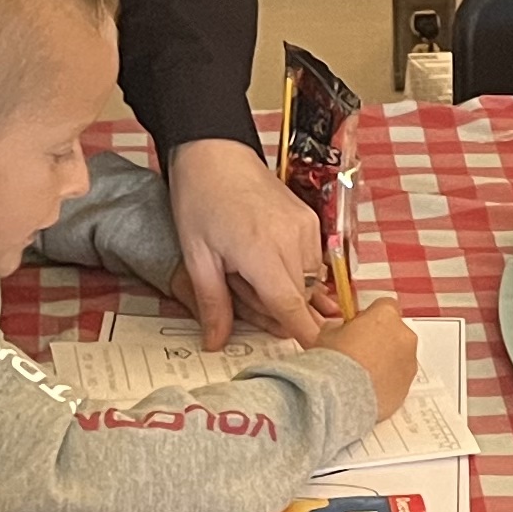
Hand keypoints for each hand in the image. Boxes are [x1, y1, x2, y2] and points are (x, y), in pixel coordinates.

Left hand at [167, 137, 322, 348]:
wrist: (215, 152)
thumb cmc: (200, 199)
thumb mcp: (197, 256)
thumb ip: (213, 303)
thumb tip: (216, 344)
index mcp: (262, 252)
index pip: (291, 308)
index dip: (304, 337)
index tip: (316, 359)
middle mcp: (293, 241)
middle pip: (300, 300)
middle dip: (278, 312)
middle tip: (241, 294)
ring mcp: (306, 228)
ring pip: (308, 282)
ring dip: (285, 290)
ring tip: (247, 270)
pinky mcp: (310, 220)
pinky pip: (312, 261)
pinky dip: (293, 271)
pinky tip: (266, 259)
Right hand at [315, 295, 418, 422]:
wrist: (340, 396)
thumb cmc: (334, 361)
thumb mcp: (328, 334)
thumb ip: (341, 327)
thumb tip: (342, 331)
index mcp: (385, 316)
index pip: (385, 305)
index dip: (371, 316)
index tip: (360, 326)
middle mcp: (404, 336)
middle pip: (395, 332)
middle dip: (381, 340)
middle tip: (359, 352)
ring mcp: (409, 363)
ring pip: (399, 357)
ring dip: (386, 362)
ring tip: (362, 375)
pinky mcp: (408, 387)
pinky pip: (399, 379)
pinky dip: (388, 382)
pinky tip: (367, 389)